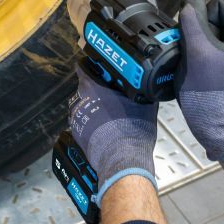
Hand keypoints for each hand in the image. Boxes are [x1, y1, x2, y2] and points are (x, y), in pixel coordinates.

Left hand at [69, 61, 157, 205]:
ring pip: (82, 104)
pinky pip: (82, 120)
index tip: (96, 66)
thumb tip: (146, 85)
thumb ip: (140, 90)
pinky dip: (91, 121)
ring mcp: (77, 117)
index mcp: (92, 86)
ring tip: (109, 112)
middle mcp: (80, 99)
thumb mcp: (144, 104)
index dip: (90, 65)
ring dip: (92, 105)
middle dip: (95, 88)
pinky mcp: (77, 132)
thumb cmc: (132, 129)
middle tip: (110, 92)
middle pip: (84, 87)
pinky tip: (105, 126)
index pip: (83, 67)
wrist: (122, 159)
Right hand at [176, 0, 223, 160]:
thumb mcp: (197, 49)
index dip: (205, 19)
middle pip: (214, 9)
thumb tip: (188, 1)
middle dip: (202, 27)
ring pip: (207, 20)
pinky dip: (200, 41)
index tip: (206, 44)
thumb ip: (191, 19)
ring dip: (199, 35)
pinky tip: (202, 59)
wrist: (209, 115)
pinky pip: (207, 31)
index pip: (220, 2)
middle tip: (203, 52)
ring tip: (202, 57)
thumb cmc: (207, 86)